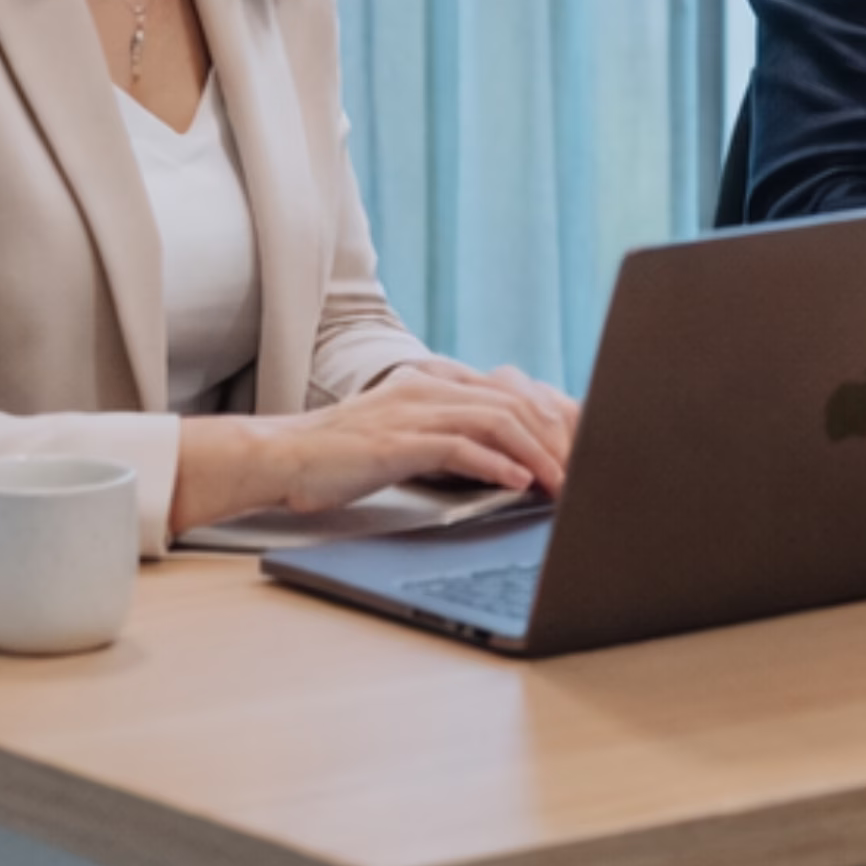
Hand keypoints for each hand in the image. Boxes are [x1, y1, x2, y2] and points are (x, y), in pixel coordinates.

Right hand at [171, 361, 580, 534]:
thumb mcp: (403, 436)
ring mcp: (414, 409)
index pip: (512, 392)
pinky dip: (498, 465)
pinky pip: (462, 446)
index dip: (555, 420)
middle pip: (516, 404)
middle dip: (558, 440)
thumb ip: (451, 438)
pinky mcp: (398, 440)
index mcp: (433, 381)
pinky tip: (520, 485)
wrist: (280, 457)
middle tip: (586, 473)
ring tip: (563, 484)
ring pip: (498, 422)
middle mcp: (429, 386)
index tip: (584, 450)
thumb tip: (507, 465)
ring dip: (538, 456)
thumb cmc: (339, 456)